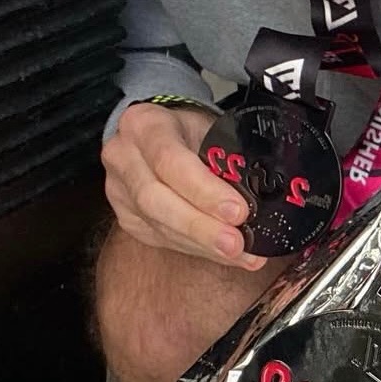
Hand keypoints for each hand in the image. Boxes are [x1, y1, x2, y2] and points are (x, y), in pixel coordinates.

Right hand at [102, 103, 267, 269]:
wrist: (161, 135)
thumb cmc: (190, 131)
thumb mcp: (209, 129)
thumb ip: (227, 160)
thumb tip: (261, 200)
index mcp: (144, 124)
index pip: (170, 161)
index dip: (204, 191)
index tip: (237, 211)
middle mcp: (123, 157)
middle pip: (155, 200)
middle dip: (200, 227)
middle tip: (235, 244)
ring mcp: (119, 190)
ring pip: (157, 225)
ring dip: (202, 244)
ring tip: (240, 254)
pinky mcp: (127, 217)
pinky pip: (162, 239)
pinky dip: (198, 249)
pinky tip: (225, 256)